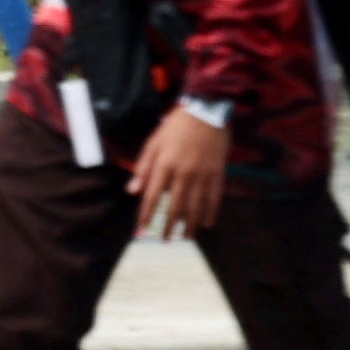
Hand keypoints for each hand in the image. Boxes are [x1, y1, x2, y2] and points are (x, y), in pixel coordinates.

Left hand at [133, 104, 231, 239]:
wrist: (207, 110)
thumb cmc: (176, 126)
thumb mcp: (154, 142)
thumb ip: (143, 167)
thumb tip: (132, 191)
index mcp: (165, 164)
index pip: (152, 197)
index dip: (146, 215)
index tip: (141, 229)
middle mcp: (183, 173)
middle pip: (175, 207)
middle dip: (168, 226)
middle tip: (165, 239)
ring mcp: (202, 174)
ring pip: (195, 206)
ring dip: (189, 225)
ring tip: (185, 237)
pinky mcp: (217, 172)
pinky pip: (214, 197)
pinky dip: (210, 212)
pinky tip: (206, 224)